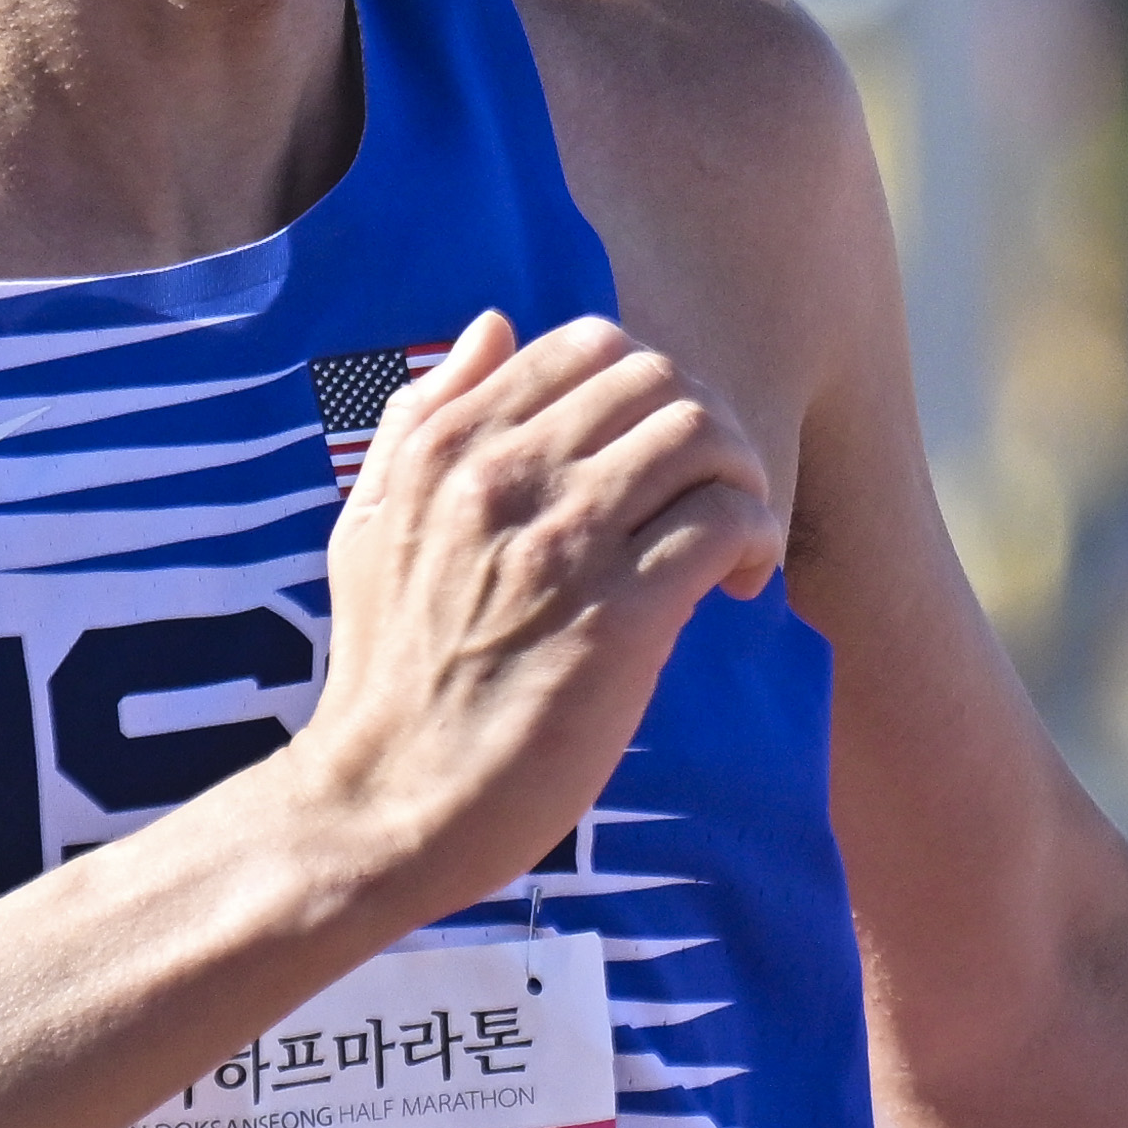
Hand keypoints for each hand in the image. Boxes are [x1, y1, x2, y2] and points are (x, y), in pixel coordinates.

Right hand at [294, 307, 781, 919]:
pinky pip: (726, 521)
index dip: (648, 387)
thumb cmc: (388, 673)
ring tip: (732, 540)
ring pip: (702, 437)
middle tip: (712, 496)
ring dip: (742, 478)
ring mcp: (563, 545)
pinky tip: (738, 583)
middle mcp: (503, 477)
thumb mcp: (371, 524)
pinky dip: (755, 537)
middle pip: (659, 379)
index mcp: (446, 446)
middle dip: (709, 426)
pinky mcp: (619, 619)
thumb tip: (492, 327)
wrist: (384, 800)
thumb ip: (422, 417)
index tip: (655, 458)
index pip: (587, 346)